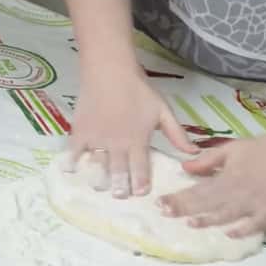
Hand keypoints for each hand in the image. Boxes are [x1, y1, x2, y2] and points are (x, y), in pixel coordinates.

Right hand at [68, 66, 197, 197]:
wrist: (110, 70)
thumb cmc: (138, 89)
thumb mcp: (163, 110)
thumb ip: (177, 134)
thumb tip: (194, 152)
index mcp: (138, 140)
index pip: (140, 167)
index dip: (141, 182)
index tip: (141, 193)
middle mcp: (117, 144)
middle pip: (118, 171)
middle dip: (120, 186)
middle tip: (120, 196)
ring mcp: (97, 139)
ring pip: (97, 165)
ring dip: (99, 178)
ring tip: (99, 188)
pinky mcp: (80, 132)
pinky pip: (75, 152)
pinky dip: (72, 162)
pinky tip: (70, 170)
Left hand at [156, 132, 265, 237]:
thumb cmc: (265, 148)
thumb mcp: (233, 148)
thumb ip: (208, 160)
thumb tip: (184, 168)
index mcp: (228, 177)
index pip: (197, 190)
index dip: (178, 198)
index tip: (160, 203)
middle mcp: (238, 193)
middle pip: (207, 205)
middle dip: (184, 210)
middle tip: (165, 214)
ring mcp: (255, 205)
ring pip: (227, 217)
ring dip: (207, 221)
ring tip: (189, 225)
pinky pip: (253, 226)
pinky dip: (241, 231)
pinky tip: (228, 235)